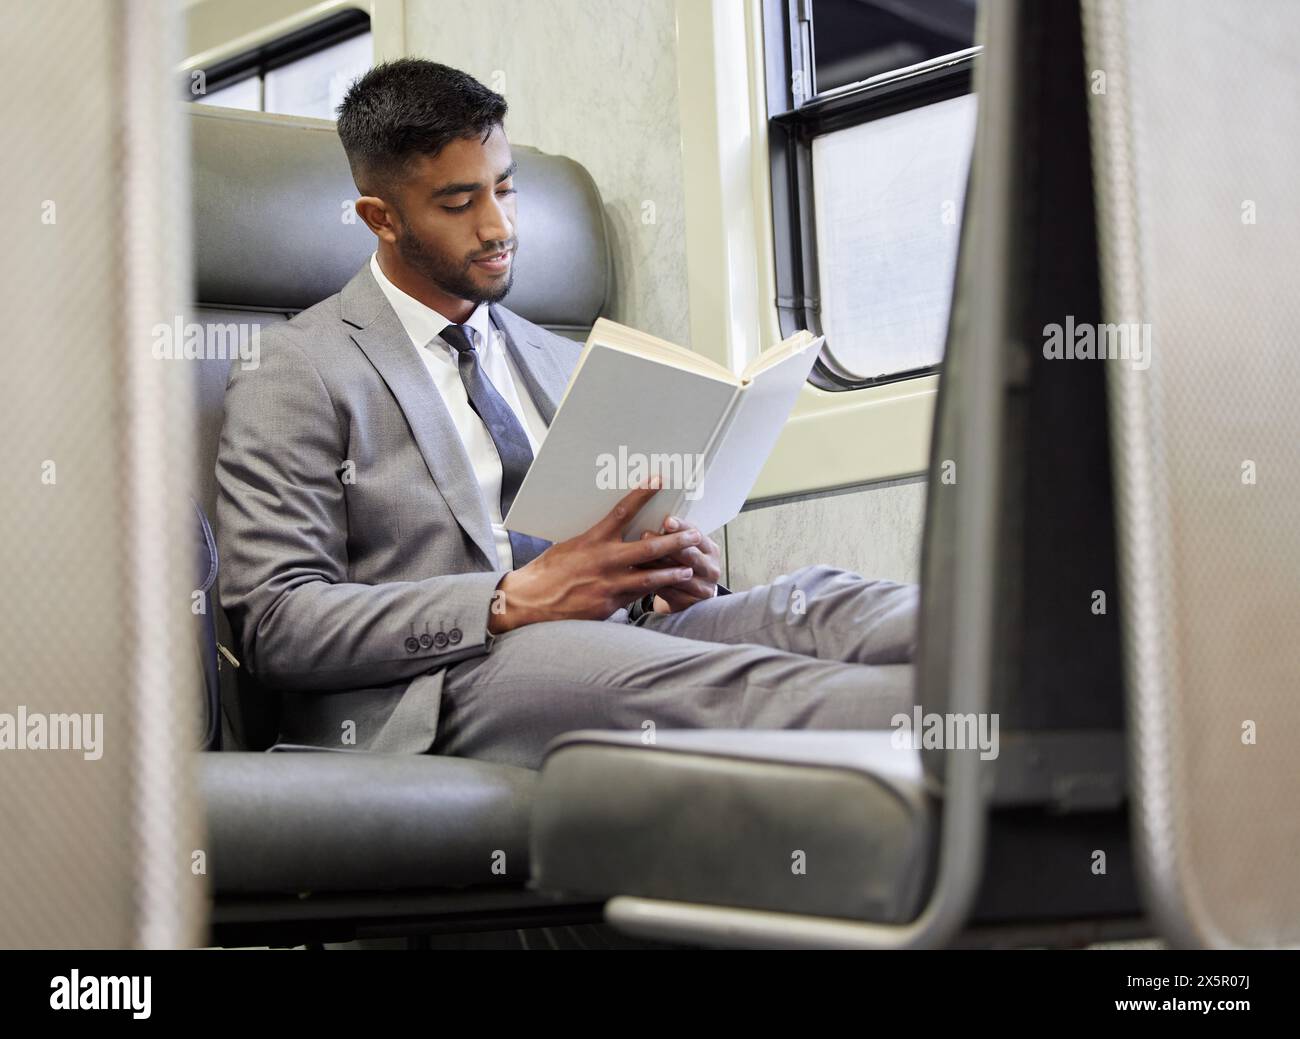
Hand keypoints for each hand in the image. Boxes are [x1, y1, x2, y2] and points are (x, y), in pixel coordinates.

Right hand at [489, 483, 701, 632]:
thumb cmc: (546, 573)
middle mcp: (605, 560)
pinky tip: (667, 591)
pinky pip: (638, 596)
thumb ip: (593, 540)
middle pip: (650, 547)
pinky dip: (653, 592)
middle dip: (676, 540)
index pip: (623, 511)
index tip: (659, 480)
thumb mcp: (568, 547)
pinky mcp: (610, 605)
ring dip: (674, 571)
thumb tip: (611, 529)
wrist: (529, 602)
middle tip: (695, 534)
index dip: (643, 494)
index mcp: (593, 540)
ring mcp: (609, 584)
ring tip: (689, 567)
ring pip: (651, 577)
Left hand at [638, 515, 721, 613]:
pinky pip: (669, 591)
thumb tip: (656, 518)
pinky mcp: (690, 603)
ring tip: (636, 554)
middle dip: (666, 544)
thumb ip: (676, 537)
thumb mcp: (687, 549)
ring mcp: (703, 588)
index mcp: (711, 550)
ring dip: (655, 564)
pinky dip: (653, 582)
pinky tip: (638, 574)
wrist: (689, 596)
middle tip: (645, 534)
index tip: (667, 521)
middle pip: (689, 555)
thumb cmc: (683, 565)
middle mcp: (711, 569)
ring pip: (677, 574)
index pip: (697, 535)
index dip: (682, 527)